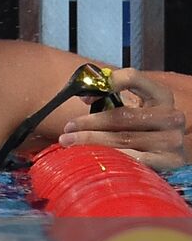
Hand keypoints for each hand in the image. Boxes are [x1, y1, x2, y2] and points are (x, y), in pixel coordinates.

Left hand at [59, 68, 187, 170]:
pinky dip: (109, 158)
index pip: (133, 78)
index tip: (84, 97)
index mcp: (161, 95)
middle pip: (122, 116)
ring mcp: (172, 140)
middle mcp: (171, 116)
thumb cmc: (141, 128)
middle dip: (89, 122)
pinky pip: (133, 160)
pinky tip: (92, 158)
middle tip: (68, 128)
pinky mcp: (171, 162)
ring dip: (91, 141)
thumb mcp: (131, 108)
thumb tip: (84, 95)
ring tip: (69, 142)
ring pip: (123, 139)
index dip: (107, 83)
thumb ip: (110, 98)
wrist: (166, 154)